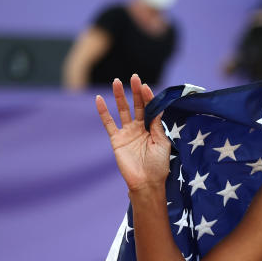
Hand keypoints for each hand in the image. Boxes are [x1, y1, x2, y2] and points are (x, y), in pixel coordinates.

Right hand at [95, 74, 170, 191]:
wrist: (147, 182)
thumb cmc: (159, 165)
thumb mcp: (162, 143)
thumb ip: (157, 125)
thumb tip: (156, 107)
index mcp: (153, 129)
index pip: (150, 109)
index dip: (148, 97)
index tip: (145, 86)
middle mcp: (140, 128)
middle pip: (137, 106)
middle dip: (135, 92)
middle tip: (134, 77)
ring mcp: (127, 133)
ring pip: (122, 110)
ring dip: (119, 96)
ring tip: (117, 82)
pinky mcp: (116, 139)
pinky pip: (108, 123)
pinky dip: (103, 111)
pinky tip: (99, 99)